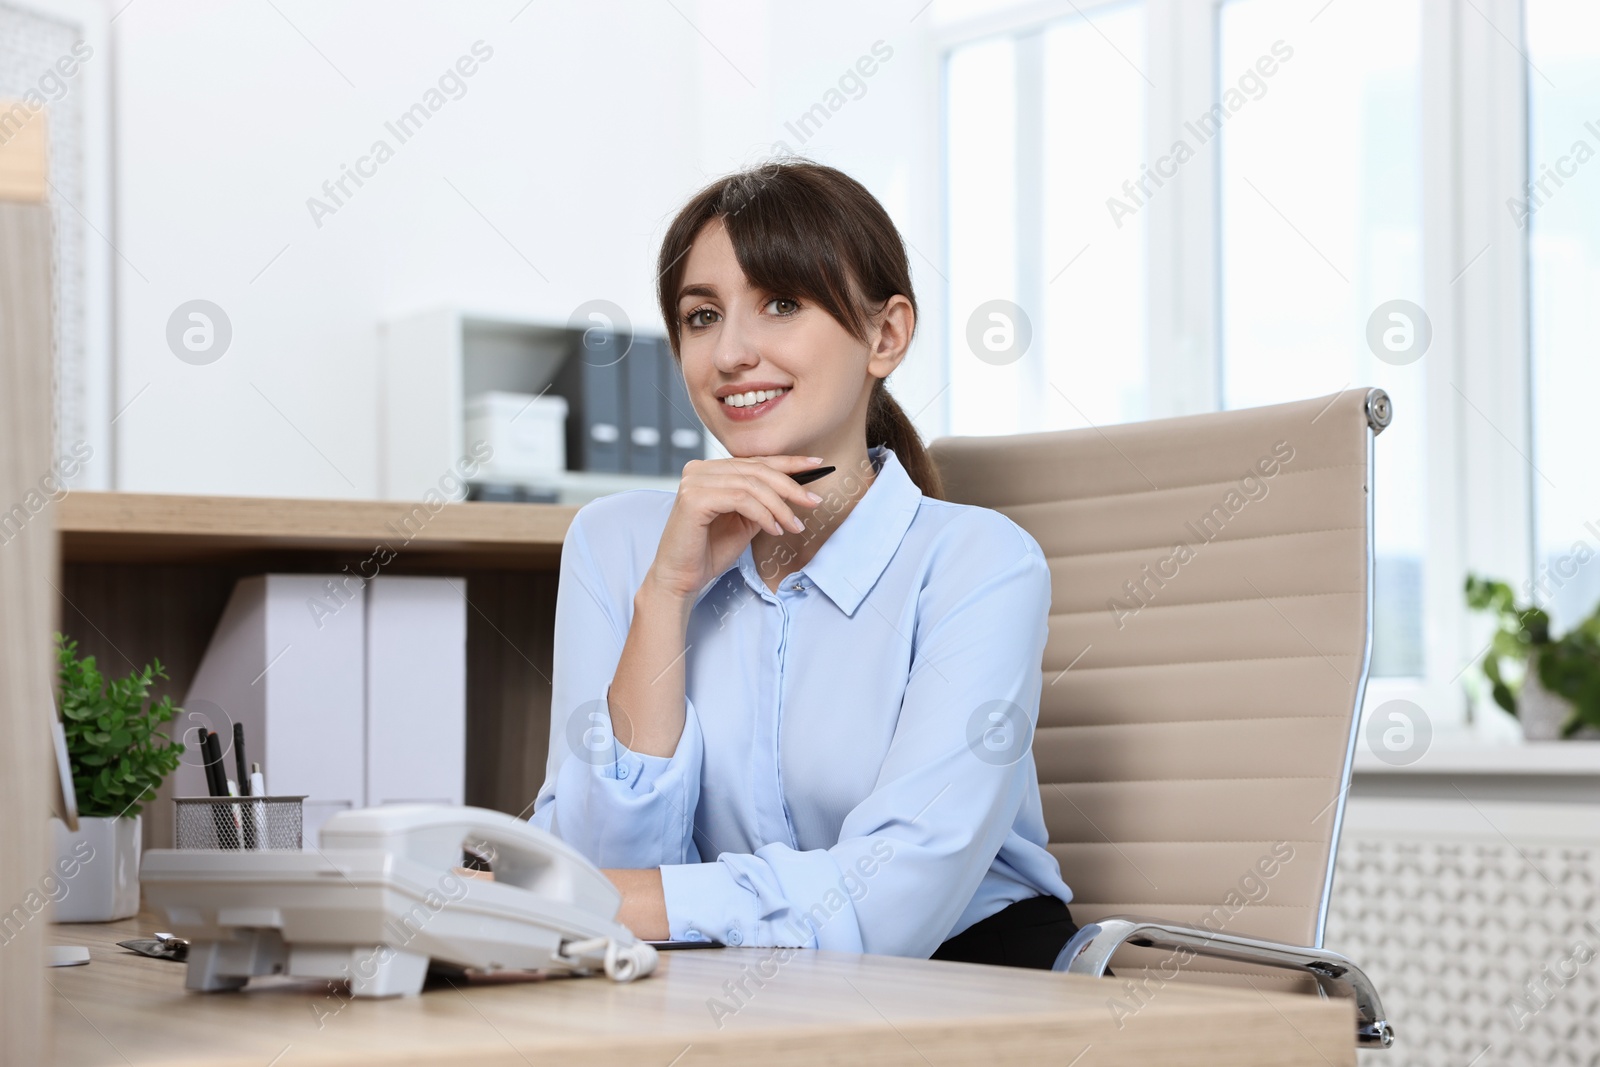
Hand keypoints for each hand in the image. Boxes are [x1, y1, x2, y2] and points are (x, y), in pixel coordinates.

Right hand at [646, 455, 824, 598]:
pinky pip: (741, 499)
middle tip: (813, 502)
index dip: (788, 461)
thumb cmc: (710, 551)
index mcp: (710, 470)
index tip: (816, 464)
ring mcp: (694, 481)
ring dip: (779, 506)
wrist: (682, 578)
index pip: (755, 461)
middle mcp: (700, 469)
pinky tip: (774, 529)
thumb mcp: (745, 520)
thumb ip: (763, 501)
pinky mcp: (694, 497)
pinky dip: (763, 514)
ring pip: (751, 485)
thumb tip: (797, 489)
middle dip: (790, 486)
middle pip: (756, 470)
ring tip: (794, 525)